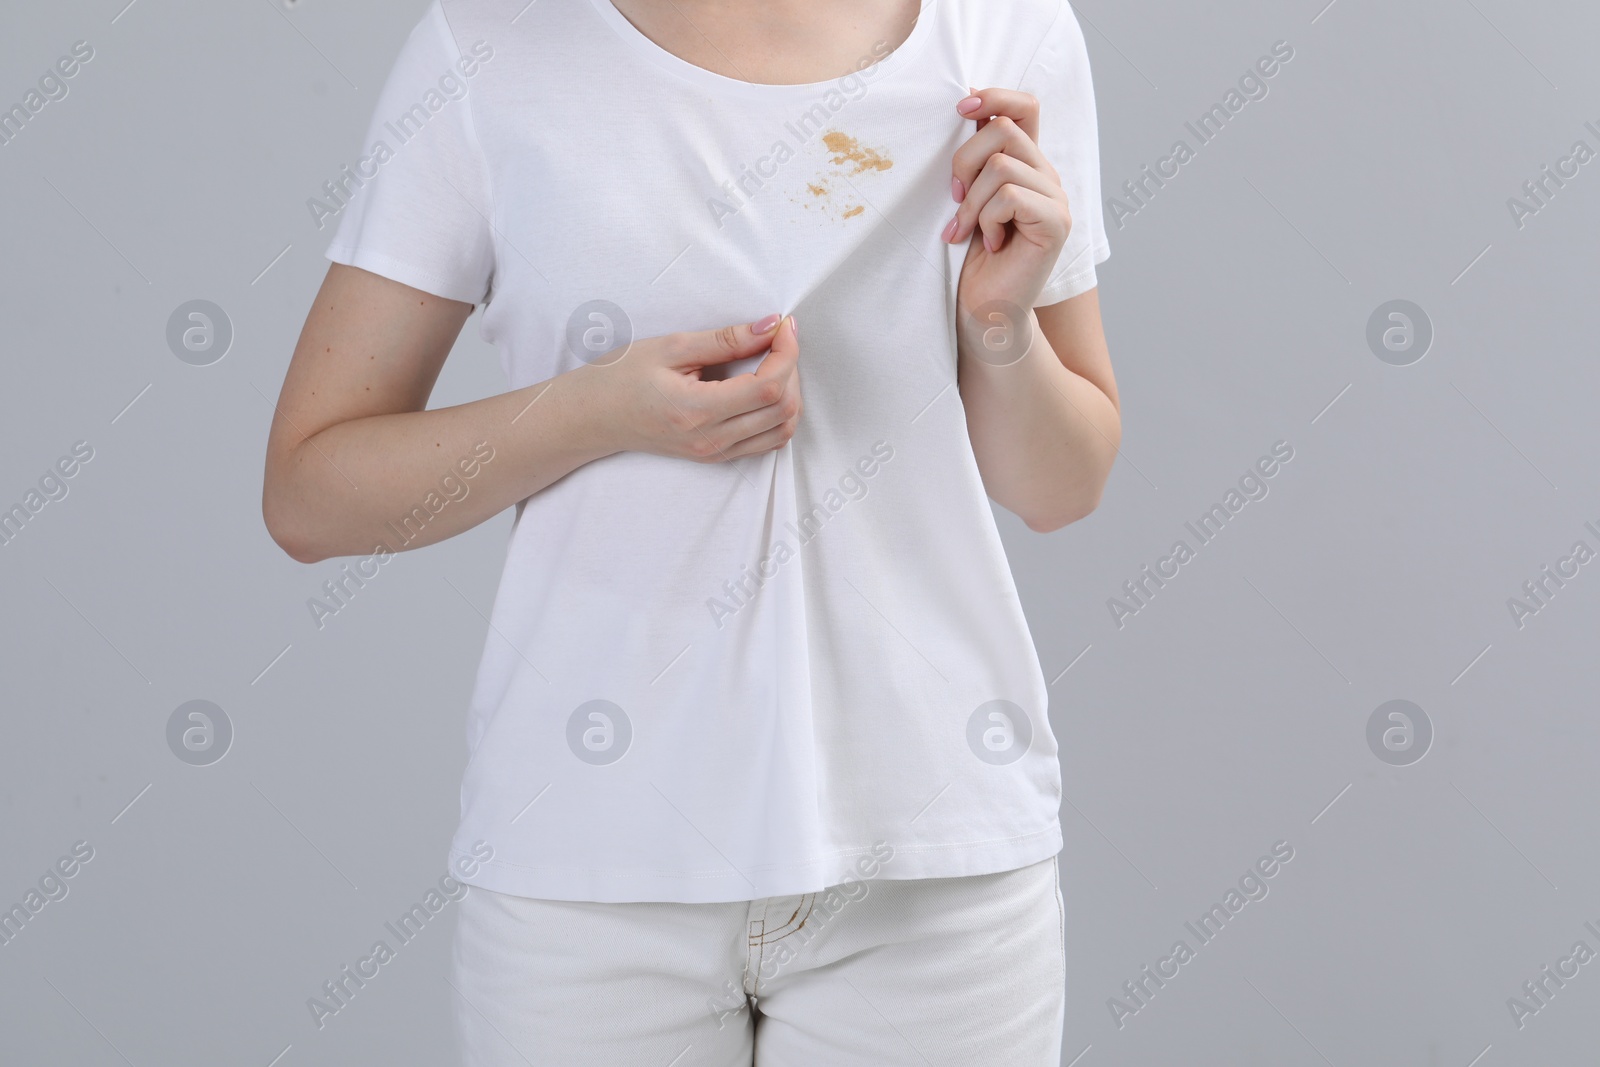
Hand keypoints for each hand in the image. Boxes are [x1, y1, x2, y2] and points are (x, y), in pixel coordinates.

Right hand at [577, 313, 801, 461]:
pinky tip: (763, 387)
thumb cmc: (621, 378)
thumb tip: (768, 327)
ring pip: (782, 430)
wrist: (593, 417)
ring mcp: (716, 453)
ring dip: (789, 393)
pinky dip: (778, 413)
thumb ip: (724, 339)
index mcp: (697, 412)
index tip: (783, 326)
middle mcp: (711, 440)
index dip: (787, 352)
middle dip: (791, 369)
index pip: (767, 387)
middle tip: (775, 340)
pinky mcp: (717, 456)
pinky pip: (767, 441)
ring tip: (771, 362)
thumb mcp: (671, 347)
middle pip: (783, 410)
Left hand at [944, 88, 1072, 315]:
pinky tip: (991, 244)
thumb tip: (963, 104)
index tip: (959, 108)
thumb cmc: (970, 257)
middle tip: (954, 200)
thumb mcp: (966, 197)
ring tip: (966, 230)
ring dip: (972, 201)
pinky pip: (1010, 196)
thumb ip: (973, 157)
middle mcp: (1046, 175)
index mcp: (1026, 163)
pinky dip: (988, 220)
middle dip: (964, 161)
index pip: (1024, 105)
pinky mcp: (1056, 222)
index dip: (993, 97)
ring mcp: (1055, 198)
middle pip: (1003, 129)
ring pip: (1001, 164)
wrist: (983, 308)